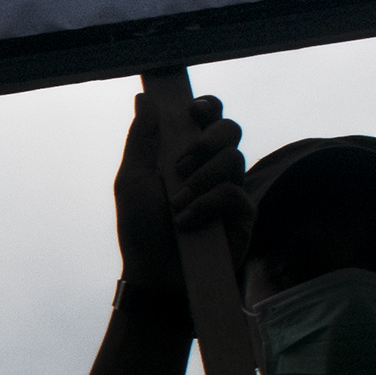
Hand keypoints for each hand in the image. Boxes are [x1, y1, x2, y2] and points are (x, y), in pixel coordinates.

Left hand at [113, 88, 246, 309]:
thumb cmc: (140, 228)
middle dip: (206, 140)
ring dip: (200, 178)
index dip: (206, 106)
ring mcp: (231, 188)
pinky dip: (207, 204)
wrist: (154, 275)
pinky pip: (235, 193)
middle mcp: (212, 167)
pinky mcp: (244, 214)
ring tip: (176, 204)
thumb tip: (143, 99)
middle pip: (230, 128)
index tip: (192, 112)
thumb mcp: (132, 180)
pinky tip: (187, 221)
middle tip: (180, 164)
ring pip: (234, 157)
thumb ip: (140, 139)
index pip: (208, 116)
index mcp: (185, 153)